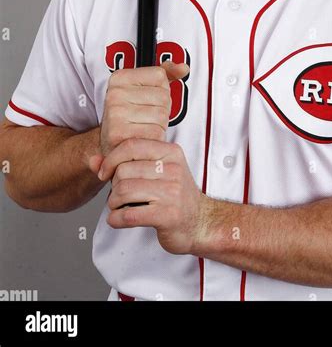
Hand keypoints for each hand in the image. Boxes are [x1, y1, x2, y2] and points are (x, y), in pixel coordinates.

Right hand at [90, 60, 188, 165]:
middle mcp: (115, 94)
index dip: (160, 91)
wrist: (110, 147)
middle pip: (164, 98)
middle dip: (161, 111)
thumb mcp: (142, 91)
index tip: (145, 100)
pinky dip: (154, 140)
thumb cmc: (129, 118)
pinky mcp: (119, 134)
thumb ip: (164, 76)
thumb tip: (184, 68)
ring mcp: (116, 114)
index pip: (160, 76)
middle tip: (144, 119)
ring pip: (162, 117)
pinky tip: (142, 140)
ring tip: (142, 129)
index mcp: (120, 78)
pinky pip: (155, 134)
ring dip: (158, 127)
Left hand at [98, 137, 212, 254]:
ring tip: (119, 207)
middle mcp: (173, 169)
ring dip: (113, 203)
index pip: (131, 146)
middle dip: (114, 185)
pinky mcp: (167, 215)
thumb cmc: (175, 195)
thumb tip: (93, 161)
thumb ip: (124, 163)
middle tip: (119, 195)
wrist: (201, 222)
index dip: (111, 159)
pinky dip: (116, 219)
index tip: (104, 173)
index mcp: (170, 152)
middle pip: (123, 171)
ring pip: (123, 191)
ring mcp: (172, 192)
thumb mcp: (155, 171)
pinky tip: (119, 220)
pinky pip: (128, 215)